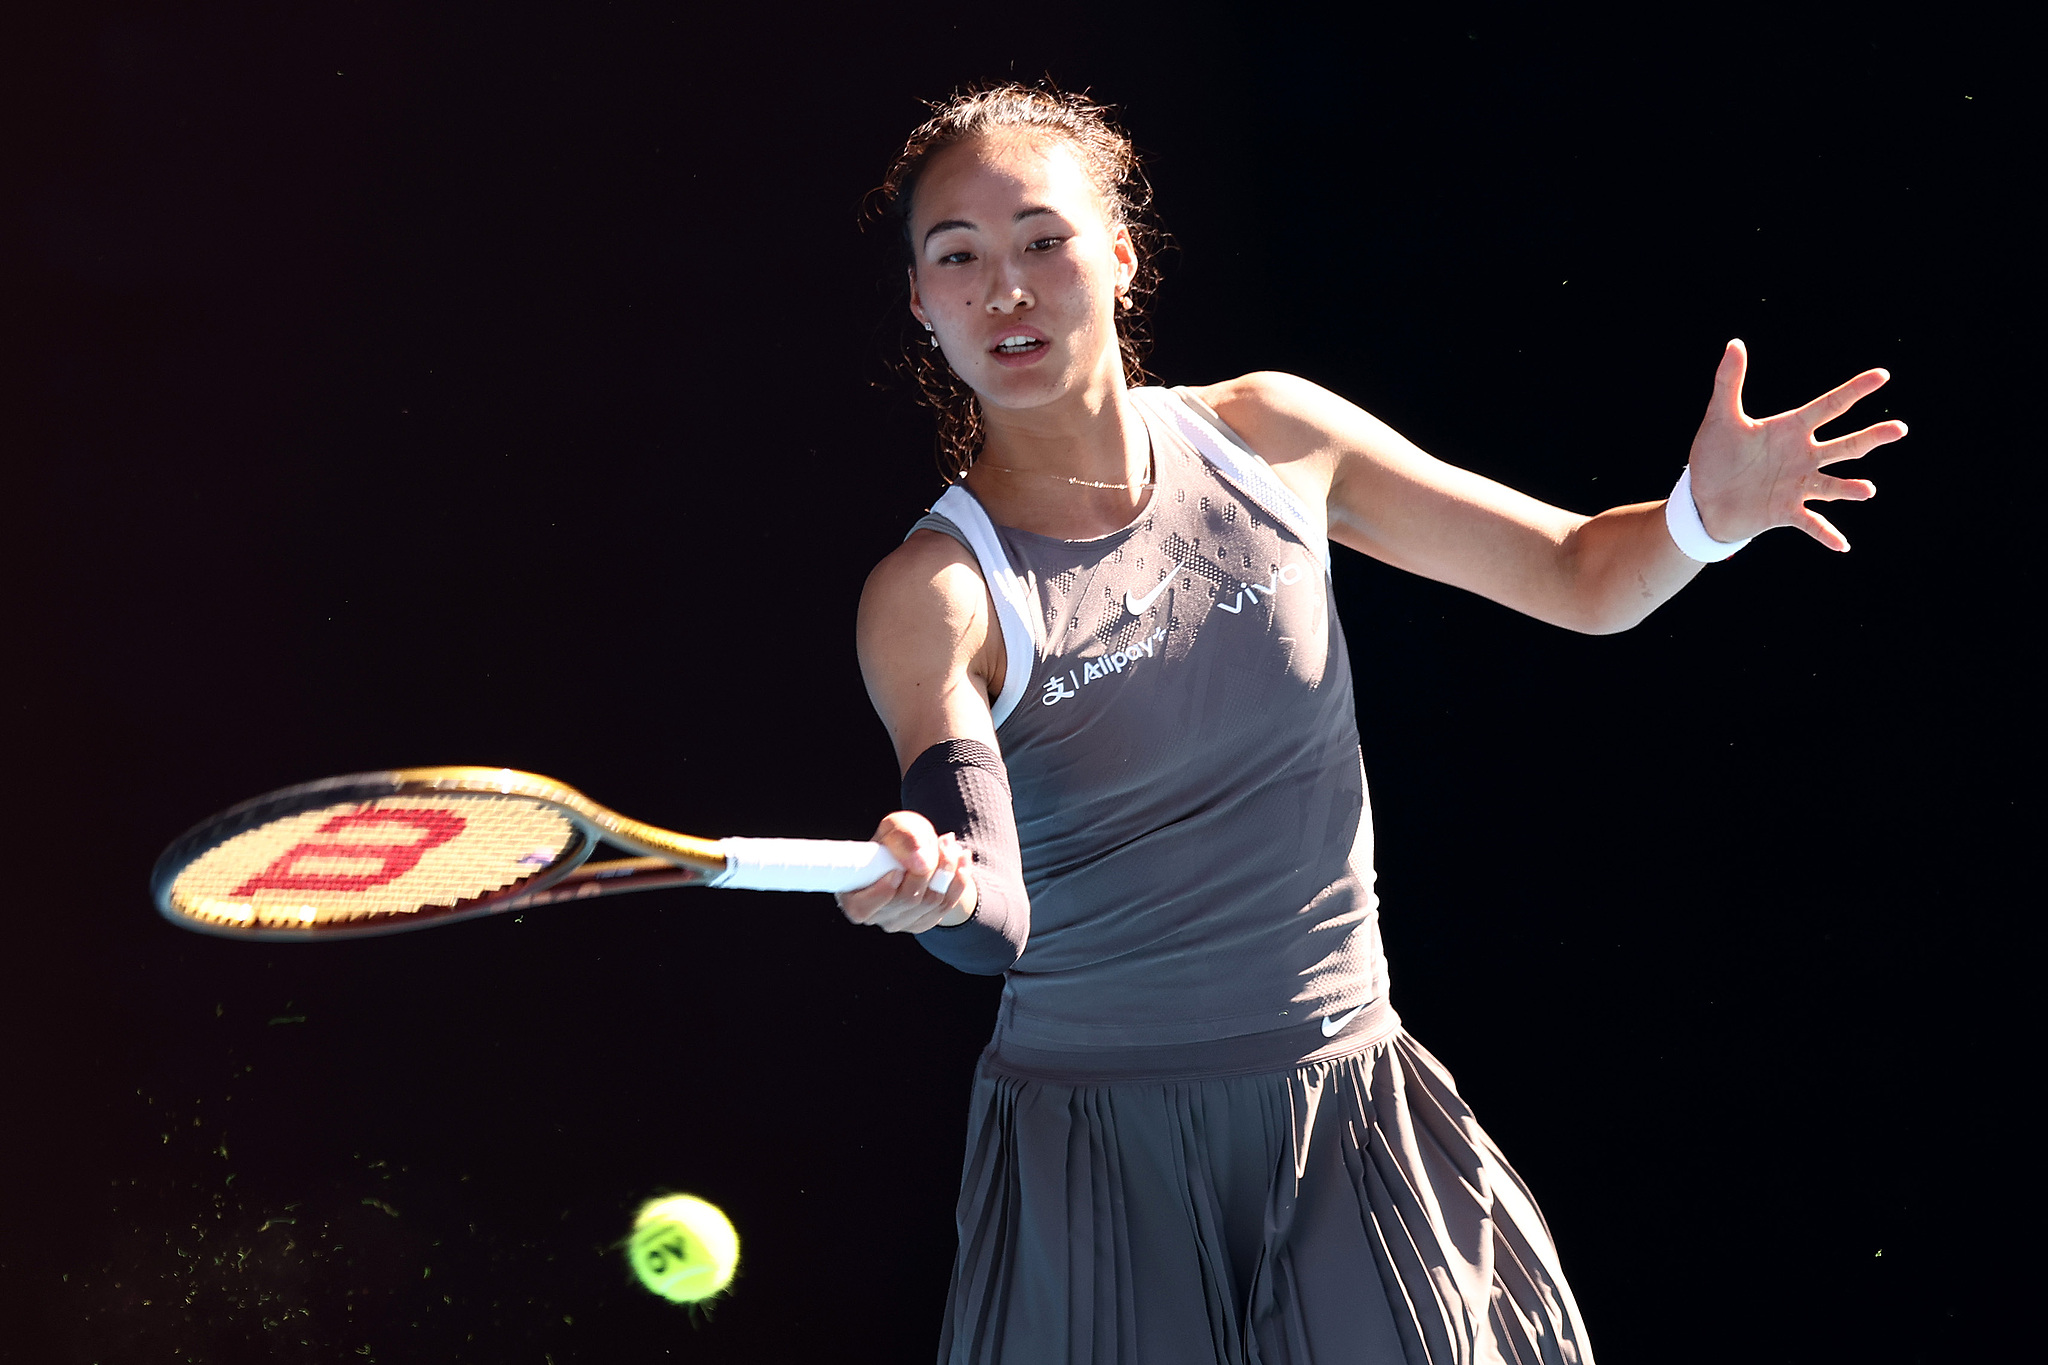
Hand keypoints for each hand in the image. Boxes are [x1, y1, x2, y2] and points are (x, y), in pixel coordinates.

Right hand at [833, 811, 975, 933]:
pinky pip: (946, 905)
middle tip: (942, 840)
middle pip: (907, 899)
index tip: (898, 869)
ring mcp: (900, 923)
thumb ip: (902, 837)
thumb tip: (921, 863)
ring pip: (931, 901)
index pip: (863, 907)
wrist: (916, 852)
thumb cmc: (896, 840)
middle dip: (930, 868)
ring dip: (948, 870)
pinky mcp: (923, 922)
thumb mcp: (895, 826)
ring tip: (951, 844)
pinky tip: (962, 859)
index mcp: (854, 896)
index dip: (882, 891)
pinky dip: (959, 880)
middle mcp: (876, 916)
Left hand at [1686, 339, 1906, 550]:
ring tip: (1867, 490)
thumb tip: (1735, 343)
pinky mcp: (1785, 512)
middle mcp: (1802, 456)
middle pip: (1843, 445)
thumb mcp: (1720, 418)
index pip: (1829, 406)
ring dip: (1850, 488)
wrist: (1701, 499)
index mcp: (1791, 430)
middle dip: (1871, 438)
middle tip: (1899, 429)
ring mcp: (1797, 485)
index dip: (1854, 391)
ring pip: (1832, 484)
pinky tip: (1843, 545)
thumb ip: (1728, 382)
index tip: (1882, 376)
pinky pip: (1811, 523)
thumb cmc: (1714, 456)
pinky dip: (1826, 533)